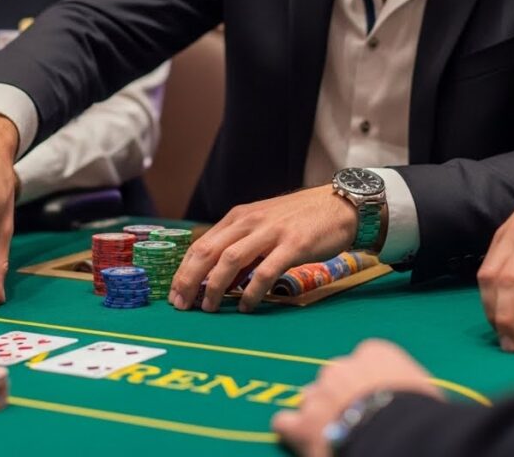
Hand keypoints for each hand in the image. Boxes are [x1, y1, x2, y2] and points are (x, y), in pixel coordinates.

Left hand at [168, 186, 357, 312]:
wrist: (339, 204)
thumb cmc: (299, 219)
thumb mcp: (262, 225)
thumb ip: (241, 245)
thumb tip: (219, 277)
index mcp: (238, 217)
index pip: (201, 244)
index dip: (184, 270)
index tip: (175, 293)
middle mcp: (249, 221)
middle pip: (208, 251)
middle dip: (189, 279)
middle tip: (181, 305)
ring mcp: (270, 232)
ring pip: (230, 260)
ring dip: (214, 286)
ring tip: (208, 308)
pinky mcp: (292, 245)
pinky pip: (265, 271)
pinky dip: (251, 291)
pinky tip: (245, 306)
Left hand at [272, 339, 441, 456]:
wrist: (398, 436)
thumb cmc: (423, 414)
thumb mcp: (425, 390)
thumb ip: (406, 384)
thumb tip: (415, 398)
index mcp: (375, 353)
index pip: (366, 359)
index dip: (370, 381)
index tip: (378, 397)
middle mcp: (342, 367)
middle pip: (335, 377)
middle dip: (341, 395)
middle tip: (356, 417)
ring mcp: (319, 392)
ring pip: (310, 397)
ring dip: (318, 413)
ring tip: (334, 432)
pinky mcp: (302, 423)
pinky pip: (286, 422)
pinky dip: (292, 431)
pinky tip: (302, 440)